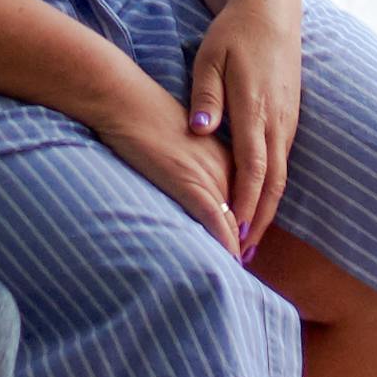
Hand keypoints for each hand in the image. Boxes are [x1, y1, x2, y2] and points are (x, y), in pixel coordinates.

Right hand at [94, 70, 241, 253]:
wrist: (128, 103)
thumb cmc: (147, 120)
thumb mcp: (183, 144)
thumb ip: (196, 167)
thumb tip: (191, 189)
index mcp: (227, 156)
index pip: (247, 199)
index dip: (248, 226)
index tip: (245, 248)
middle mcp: (226, 166)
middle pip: (245, 214)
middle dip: (245, 243)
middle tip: (242, 269)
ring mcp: (210, 175)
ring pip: (233, 222)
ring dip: (235, 250)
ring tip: (234, 272)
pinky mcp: (190, 183)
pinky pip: (215, 220)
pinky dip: (224, 243)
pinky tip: (227, 261)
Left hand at [184, 0, 301, 258]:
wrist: (270, 9)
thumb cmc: (234, 34)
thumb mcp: (210, 59)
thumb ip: (205, 97)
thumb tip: (199, 130)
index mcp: (256, 109)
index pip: (253, 168)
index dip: (246, 203)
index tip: (235, 232)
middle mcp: (277, 120)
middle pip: (273, 181)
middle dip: (260, 218)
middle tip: (243, 252)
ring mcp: (287, 118)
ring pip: (282, 173)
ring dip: (268, 207)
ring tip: (250, 236)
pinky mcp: (289, 115)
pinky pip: (282, 159)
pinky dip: (272, 186)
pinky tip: (260, 201)